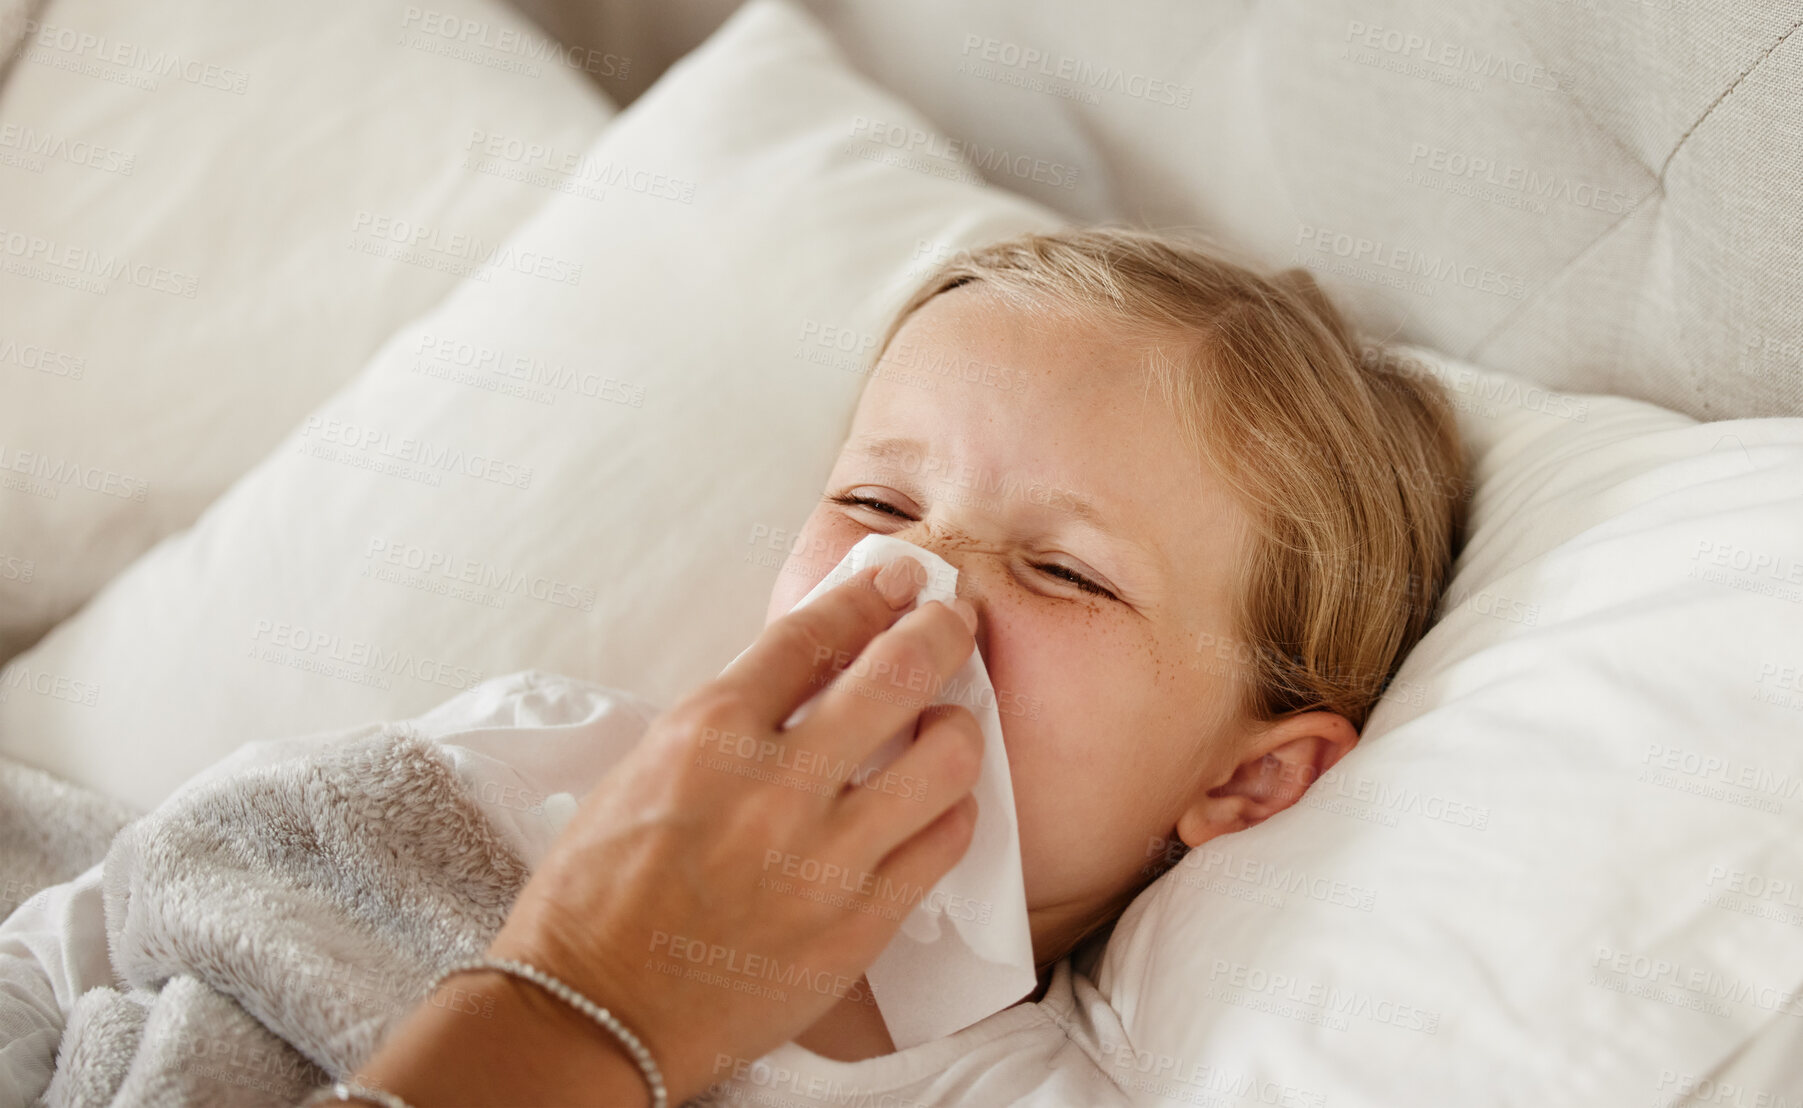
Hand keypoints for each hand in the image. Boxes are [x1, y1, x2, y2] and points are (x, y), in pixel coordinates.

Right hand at [487, 557, 982, 1102]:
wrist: (595, 1009)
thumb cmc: (602, 890)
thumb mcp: (650, 766)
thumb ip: (735, 716)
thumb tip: (817, 667)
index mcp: (707, 732)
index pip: (813, 633)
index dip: (869, 594)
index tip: (900, 578)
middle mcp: (774, 785)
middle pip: (896, 674)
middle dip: (941, 630)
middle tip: (953, 622)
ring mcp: (825, 857)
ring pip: (945, 758)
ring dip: (958, 726)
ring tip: (948, 725)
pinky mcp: (860, 923)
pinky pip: (944, 842)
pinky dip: (952, 809)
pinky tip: (938, 804)